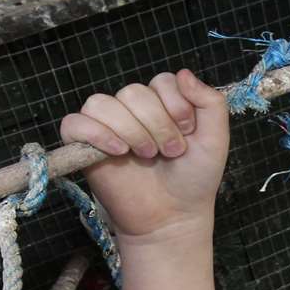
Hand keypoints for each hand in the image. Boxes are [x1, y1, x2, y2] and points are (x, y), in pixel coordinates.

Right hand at [60, 69, 228, 239]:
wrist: (174, 217)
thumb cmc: (194, 178)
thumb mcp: (215, 138)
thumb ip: (210, 102)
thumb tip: (183, 72)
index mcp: (161, 103)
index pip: (161, 81)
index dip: (176, 105)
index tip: (187, 133)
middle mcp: (131, 110)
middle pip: (133, 92)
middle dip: (157, 123)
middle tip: (170, 153)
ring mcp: (106, 127)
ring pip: (102, 103)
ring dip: (130, 129)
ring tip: (146, 155)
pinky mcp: (84, 148)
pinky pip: (74, 123)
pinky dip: (95, 134)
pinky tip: (118, 150)